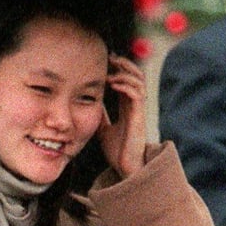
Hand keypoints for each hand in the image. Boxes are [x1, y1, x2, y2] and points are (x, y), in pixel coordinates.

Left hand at [95, 54, 146, 177]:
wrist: (125, 168)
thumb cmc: (116, 150)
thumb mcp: (102, 128)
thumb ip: (99, 115)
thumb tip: (86, 105)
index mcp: (126, 107)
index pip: (126, 80)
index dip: (118, 69)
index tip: (105, 61)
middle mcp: (134, 106)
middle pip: (136, 76)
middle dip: (125, 65)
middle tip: (111, 58)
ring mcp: (138, 111)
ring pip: (139, 82)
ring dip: (124, 74)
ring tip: (110, 72)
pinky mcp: (139, 117)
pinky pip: (137, 95)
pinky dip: (126, 86)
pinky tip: (113, 84)